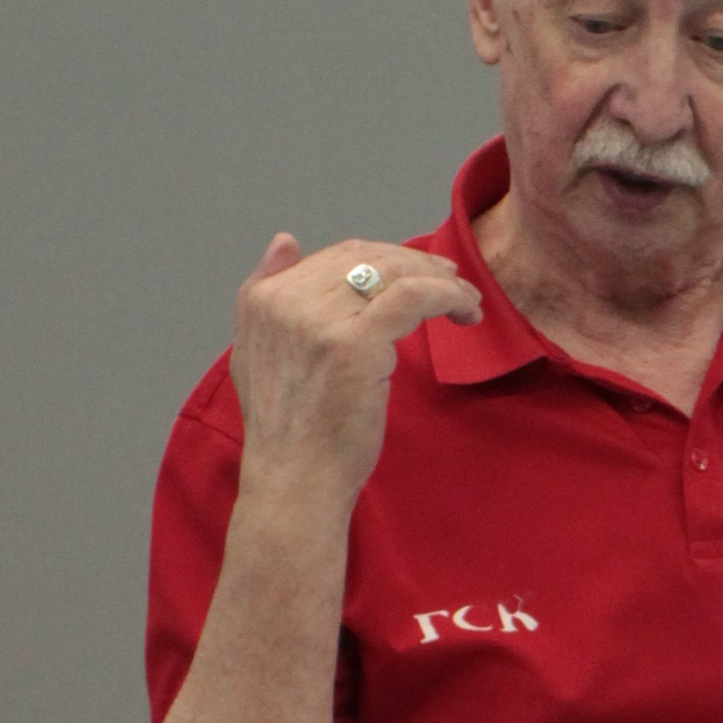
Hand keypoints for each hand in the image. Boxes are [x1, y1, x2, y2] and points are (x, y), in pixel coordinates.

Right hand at [228, 232, 480, 515]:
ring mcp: (317, 321)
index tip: (418, 274)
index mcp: (261, 299)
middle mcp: (283, 301)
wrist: (293, 483)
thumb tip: (285, 240)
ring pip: (393, 272)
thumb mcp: (256, 354)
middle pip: (365, 257)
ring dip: (439, 279)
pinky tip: (465, 311)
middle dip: (415, 263)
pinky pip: (413, 296)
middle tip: (450, 279)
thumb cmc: (290, 432)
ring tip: (465, 298)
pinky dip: (447, 295)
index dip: (384, 258)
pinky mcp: (354, 343)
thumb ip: (267, 293)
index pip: (335, 256)